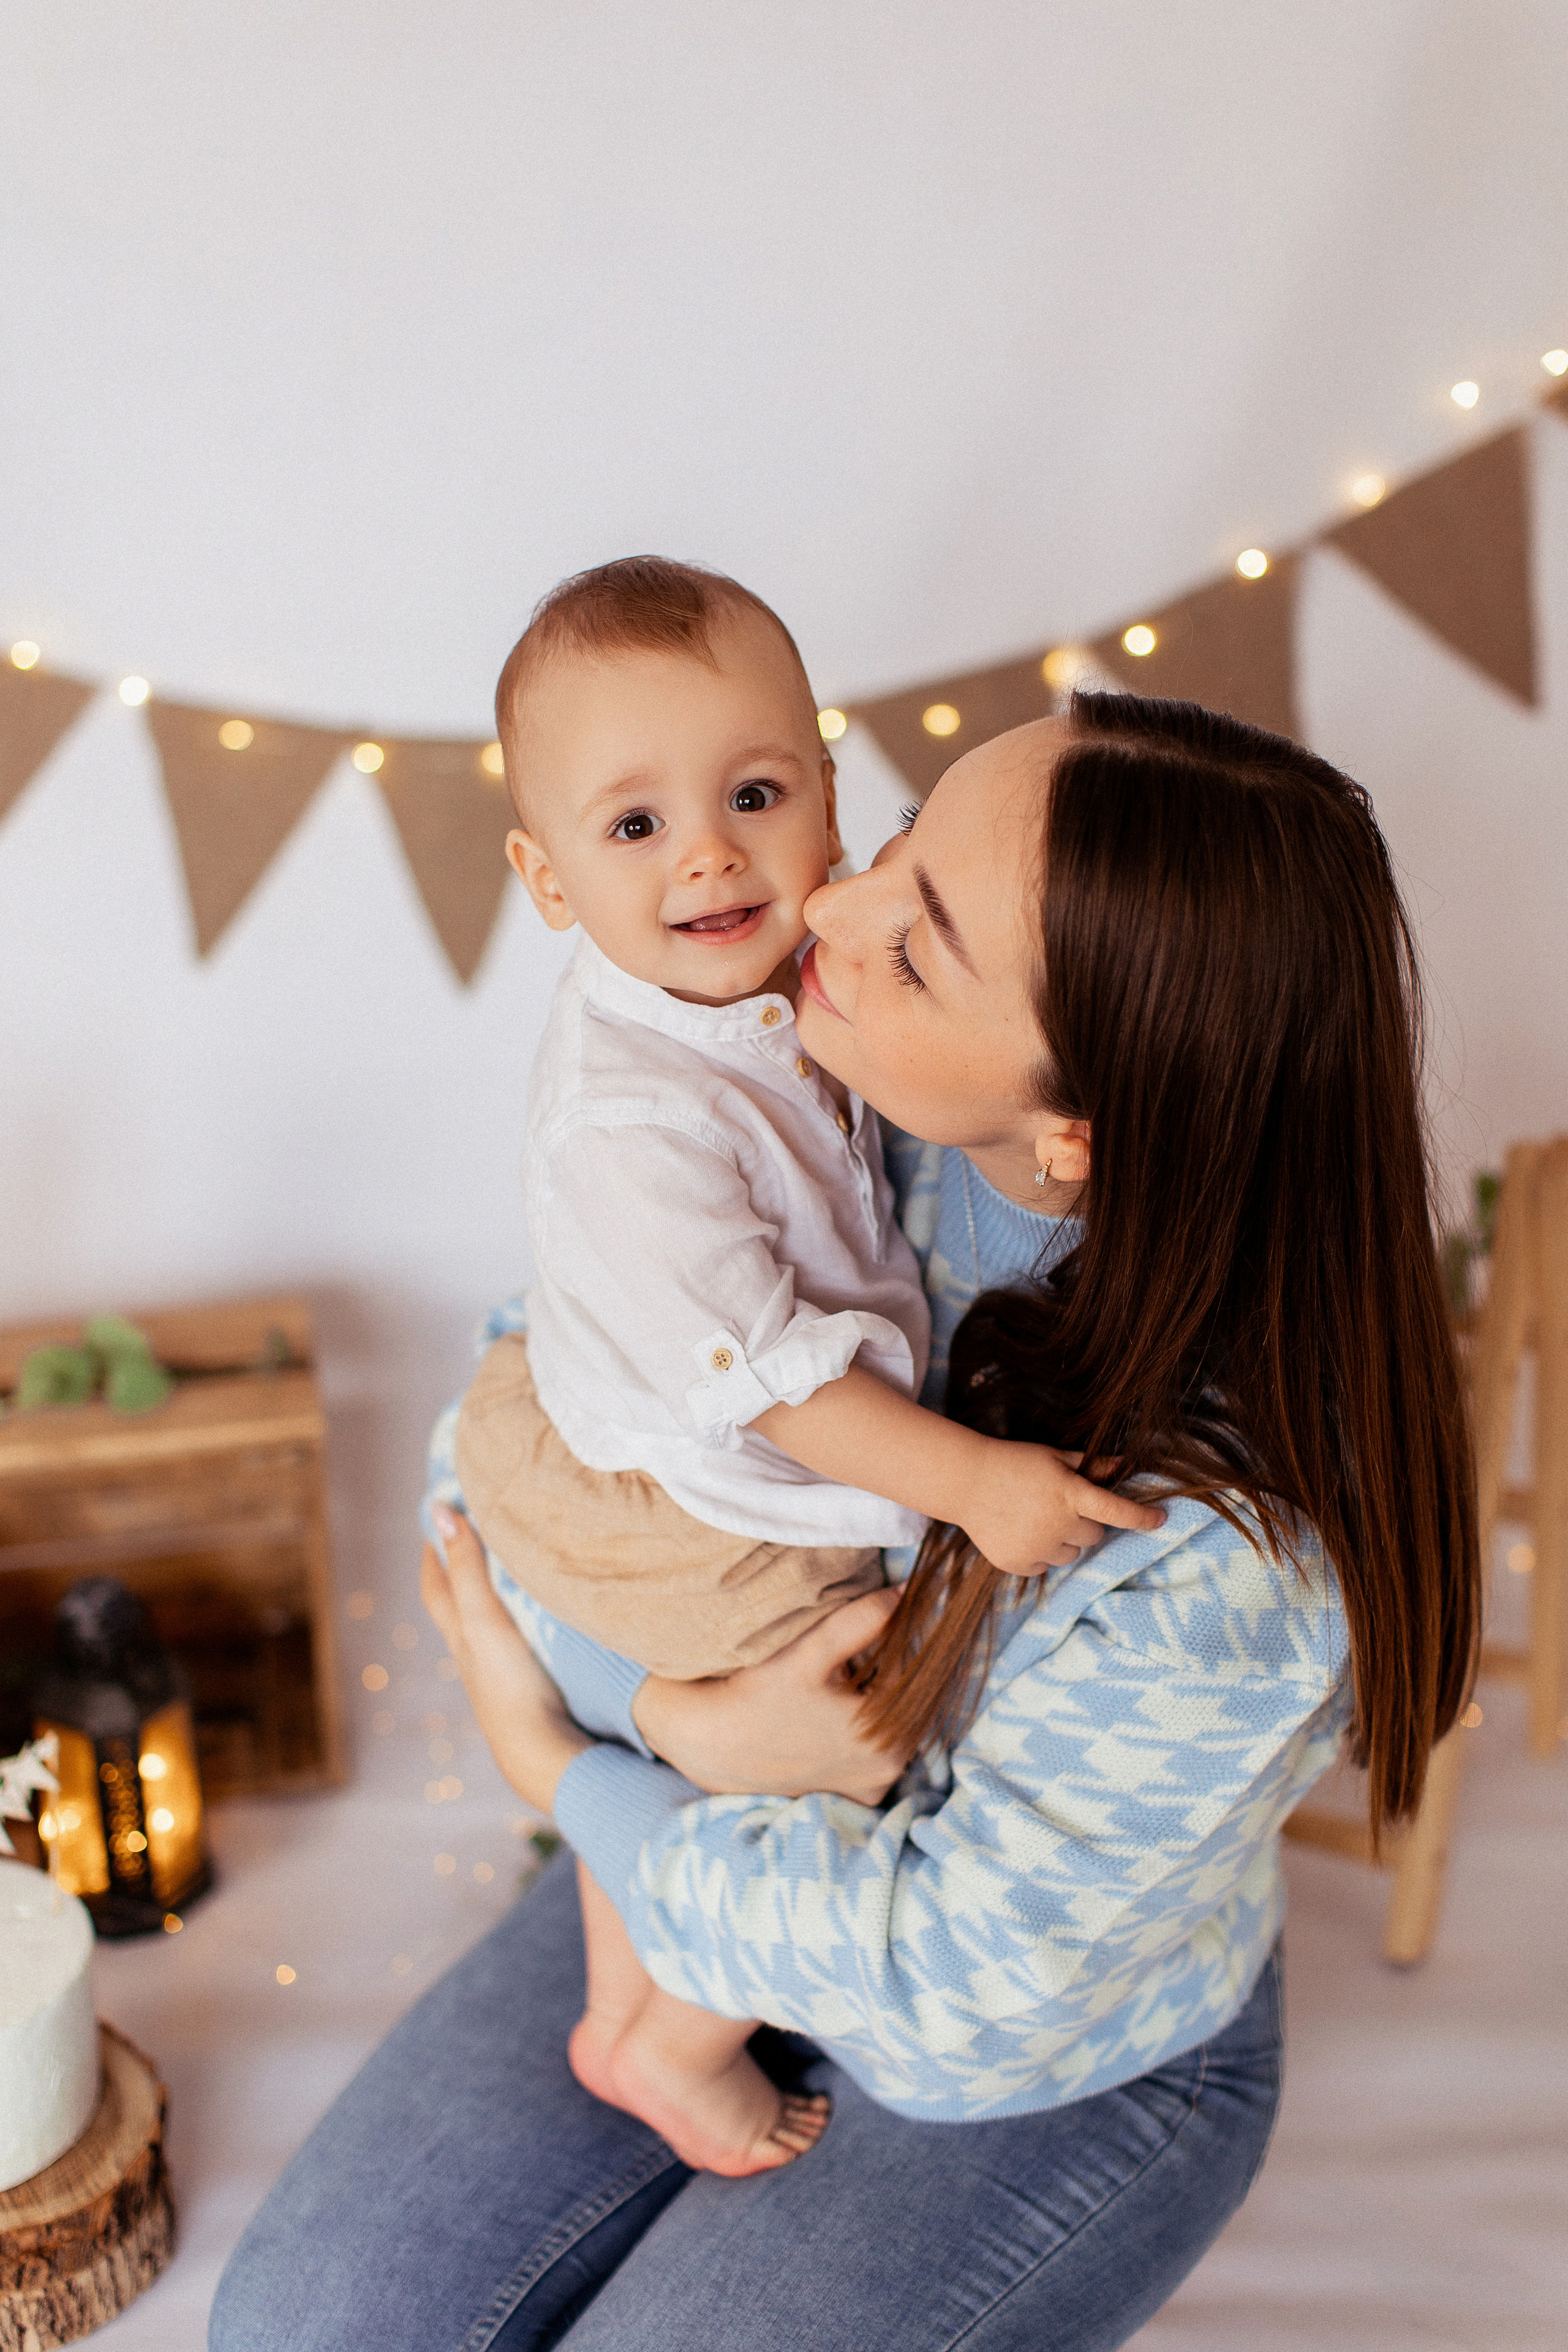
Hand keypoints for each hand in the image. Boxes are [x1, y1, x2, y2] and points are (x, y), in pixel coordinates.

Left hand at [420, 1504, 589, 1813]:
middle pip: (457, 1604)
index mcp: (459, 1633)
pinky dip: (522, 1620)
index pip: (436, 1585)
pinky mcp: (529, 1685)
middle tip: (471, 1536)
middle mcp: (474, 1653)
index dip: (433, 1551)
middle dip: (459, 1570)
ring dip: (493, 1596)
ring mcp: (501, 1673)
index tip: (437, 1518)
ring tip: (511, 1569)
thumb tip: (440, 1509)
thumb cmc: (509, 1683)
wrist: (542, 1752)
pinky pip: (518, 1641)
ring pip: (488, 1625)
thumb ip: (466, 1566)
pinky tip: (544, 1618)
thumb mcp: (484, 1617)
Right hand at [632, 1586, 909, 1802]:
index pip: (914, 1680)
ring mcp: (865, 1791)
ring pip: (886, 1729)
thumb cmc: (760, 1695)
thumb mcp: (813, 1650)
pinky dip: (857, 1731)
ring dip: (870, 1703)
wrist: (709, 1741)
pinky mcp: (846, 1798)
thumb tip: (910, 1591)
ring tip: (830, 1688)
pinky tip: (824, 1716)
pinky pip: (869, 1753)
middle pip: (901, 1708)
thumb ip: (866, 1619)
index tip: (863, 1636)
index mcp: (889, 1741)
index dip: (892, 1649)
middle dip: (881, 1677)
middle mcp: (886, 1775)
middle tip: (841, 1663)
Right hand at [959, 1439, 1165, 1576]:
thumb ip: (1091, 1466)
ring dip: (1063, 1540)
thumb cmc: (1013, 1462)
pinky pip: (1045, 1566)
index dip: (1142, 1517)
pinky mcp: (1019, 1564)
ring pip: (1071, 1554)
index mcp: (1070, 1494)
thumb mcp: (1053, 1457)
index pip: (1117, 1511)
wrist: (965, 1481)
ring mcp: (1037, 1547)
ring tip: (1034, 1518)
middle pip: (1094, 1535)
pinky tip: (1019, 1531)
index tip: (1161, 1520)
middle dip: (1084, 1522)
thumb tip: (1123, 1464)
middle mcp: (1058, 1524)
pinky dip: (1039, 1553)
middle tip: (1059, 1506)